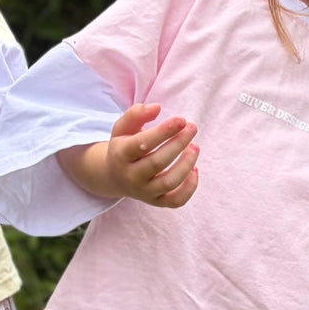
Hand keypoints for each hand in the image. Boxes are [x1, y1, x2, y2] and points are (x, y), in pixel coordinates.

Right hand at [59, 102, 198, 207]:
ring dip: (186, 164)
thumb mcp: (122, 128)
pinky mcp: (155, 201)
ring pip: (169, 182)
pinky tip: (195, 170)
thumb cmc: (123, 147)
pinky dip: (189, 188)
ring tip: (195, 147)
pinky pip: (176, 201)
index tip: (181, 119)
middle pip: (157, 162)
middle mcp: (130, 176)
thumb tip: (156, 108)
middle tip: (192, 127)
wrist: (113, 176)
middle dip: (178, 143)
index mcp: (120, 155)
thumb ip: (135, 114)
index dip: (163, 131)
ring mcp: (143, 191)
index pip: (142, 144)